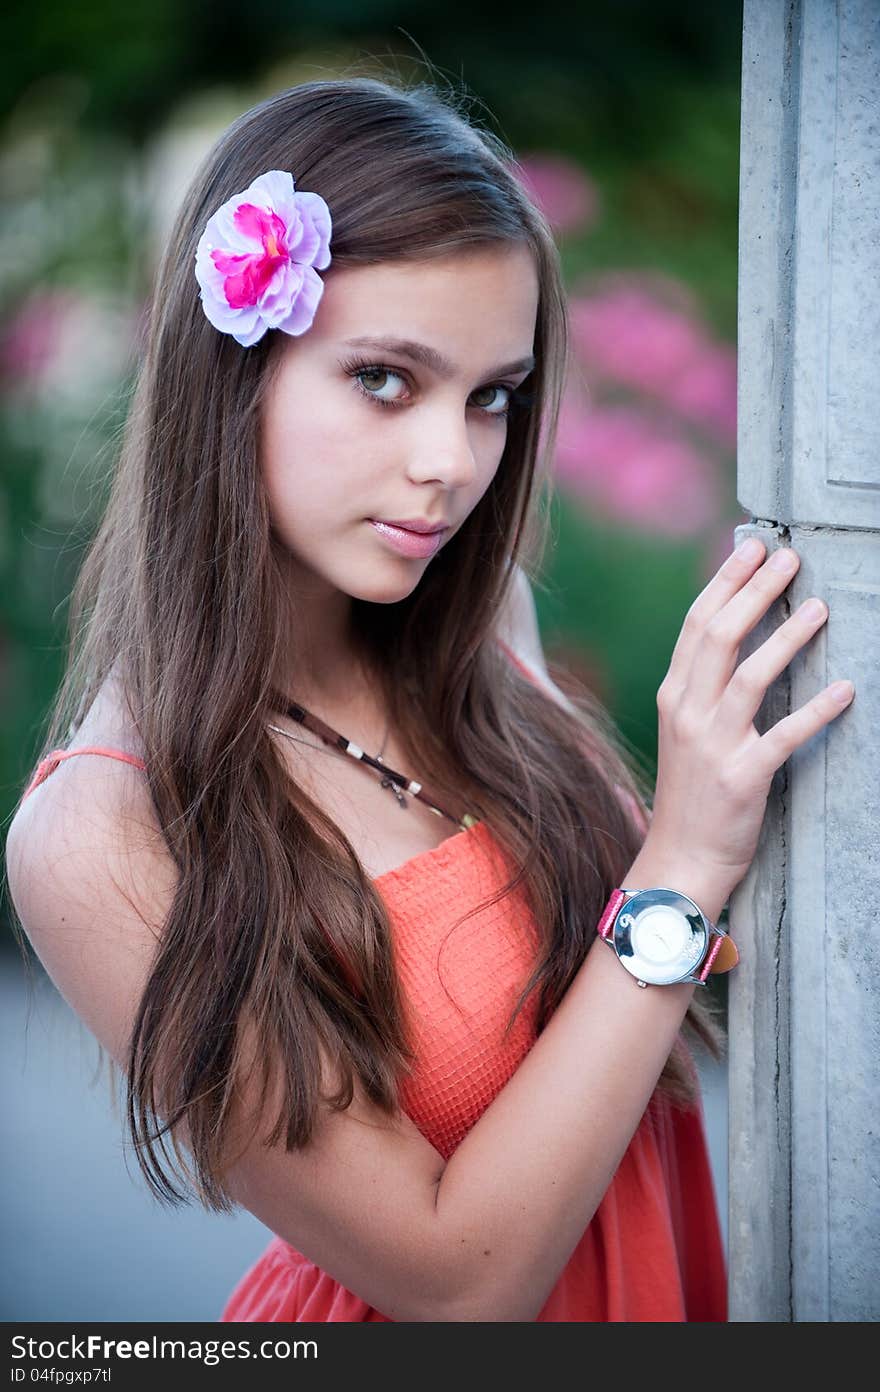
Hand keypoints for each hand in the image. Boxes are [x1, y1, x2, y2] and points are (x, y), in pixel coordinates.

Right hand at [642, 539, 854, 908]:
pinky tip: (844, 690)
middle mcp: (687, 712)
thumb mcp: (686, 729)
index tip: (752, 547)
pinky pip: (784, 736)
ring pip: (749, 678)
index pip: (695, 624)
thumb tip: (735, 633)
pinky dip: (817, 711)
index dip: (725, 582)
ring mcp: (712, 745)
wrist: (681, 857)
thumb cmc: (692, 791)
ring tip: (819, 608)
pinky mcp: (742, 777)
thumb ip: (705, 684)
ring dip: (786, 639)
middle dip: (755, 592)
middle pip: (719, 637)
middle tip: (790, 560)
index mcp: (673, 695)